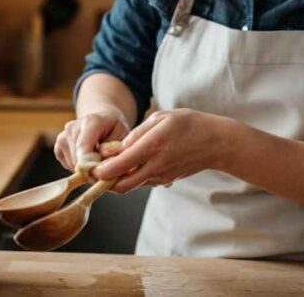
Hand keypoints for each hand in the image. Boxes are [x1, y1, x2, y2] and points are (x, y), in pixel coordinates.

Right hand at [53, 110, 130, 172]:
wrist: (103, 120)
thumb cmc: (114, 129)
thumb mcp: (123, 136)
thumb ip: (113, 150)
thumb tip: (98, 165)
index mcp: (91, 121)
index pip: (84, 148)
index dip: (91, 166)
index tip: (101, 174)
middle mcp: (72, 127)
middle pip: (78, 160)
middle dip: (91, 169)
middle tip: (104, 166)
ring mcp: (62, 136)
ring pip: (73, 165)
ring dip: (85, 169)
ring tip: (97, 159)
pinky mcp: (58, 147)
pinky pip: (68, 166)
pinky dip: (78, 167)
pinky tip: (87, 158)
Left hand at [90, 108, 229, 193]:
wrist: (215, 143)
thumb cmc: (189, 125)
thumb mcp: (162, 117)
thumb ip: (138, 132)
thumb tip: (118, 147)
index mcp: (152, 147)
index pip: (119, 166)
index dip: (100, 170)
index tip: (88, 167)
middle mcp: (155, 166)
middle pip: (120, 186)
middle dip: (103, 182)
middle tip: (93, 171)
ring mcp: (160, 176)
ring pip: (130, 186)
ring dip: (116, 180)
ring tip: (107, 166)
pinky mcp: (165, 181)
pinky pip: (141, 182)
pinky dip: (130, 178)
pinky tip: (127, 165)